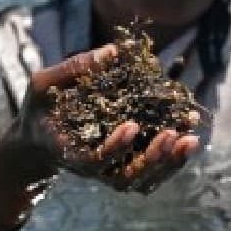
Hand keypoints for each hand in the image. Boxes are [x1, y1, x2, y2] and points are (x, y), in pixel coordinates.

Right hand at [6, 44, 201, 193]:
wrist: (40, 137)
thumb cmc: (40, 109)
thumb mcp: (43, 86)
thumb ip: (74, 69)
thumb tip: (114, 50)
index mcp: (68, 151)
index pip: (93, 161)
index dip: (114, 148)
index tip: (132, 126)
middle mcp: (92, 169)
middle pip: (125, 178)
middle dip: (152, 158)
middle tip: (172, 133)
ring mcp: (110, 173)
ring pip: (143, 180)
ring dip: (169, 161)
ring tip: (191, 137)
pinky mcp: (126, 169)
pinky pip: (153, 174)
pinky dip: (173, 159)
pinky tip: (190, 135)